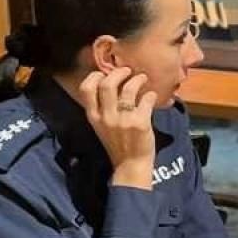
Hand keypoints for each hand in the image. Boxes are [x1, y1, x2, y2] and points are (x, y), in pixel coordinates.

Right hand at [76, 67, 157, 186]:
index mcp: (94, 117)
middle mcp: (106, 117)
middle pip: (107, 84)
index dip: (95, 75)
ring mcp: (123, 120)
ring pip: (128, 89)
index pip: (86, 89)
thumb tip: (111, 83)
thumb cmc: (118, 144)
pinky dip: (150, 94)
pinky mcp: (140, 122)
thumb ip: (103, 108)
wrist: (131, 166)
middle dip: (118, 72)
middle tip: (127, 71)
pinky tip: (152, 96)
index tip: (105, 73)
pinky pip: (146, 99)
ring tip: (142, 78)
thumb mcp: (102, 127)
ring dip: (137, 79)